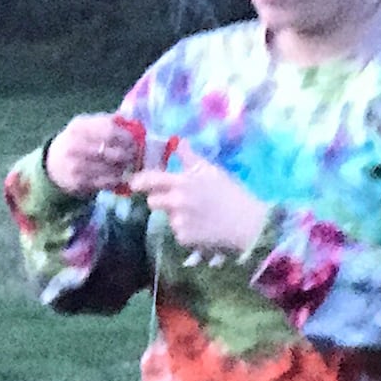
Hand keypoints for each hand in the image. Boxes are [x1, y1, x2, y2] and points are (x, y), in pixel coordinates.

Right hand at [45, 115, 140, 196]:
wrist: (53, 163)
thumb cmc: (78, 141)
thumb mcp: (86, 125)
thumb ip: (107, 122)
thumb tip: (132, 121)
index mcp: (79, 127)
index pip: (109, 130)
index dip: (126, 137)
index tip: (134, 141)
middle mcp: (75, 145)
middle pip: (111, 152)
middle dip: (127, 155)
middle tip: (134, 156)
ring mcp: (75, 165)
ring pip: (109, 169)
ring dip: (123, 169)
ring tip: (128, 166)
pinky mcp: (77, 182)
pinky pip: (104, 183)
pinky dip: (115, 180)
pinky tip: (119, 177)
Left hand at [130, 144, 268, 255]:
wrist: (247, 224)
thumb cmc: (231, 193)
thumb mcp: (211, 170)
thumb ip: (190, 157)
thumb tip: (178, 142)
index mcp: (182, 182)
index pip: (152, 180)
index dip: (139, 182)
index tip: (134, 184)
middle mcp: (177, 202)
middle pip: (153, 202)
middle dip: (160, 200)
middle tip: (177, 200)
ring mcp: (179, 222)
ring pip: (168, 218)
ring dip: (177, 217)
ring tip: (199, 215)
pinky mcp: (184, 239)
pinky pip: (178, 233)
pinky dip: (187, 232)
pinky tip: (203, 228)